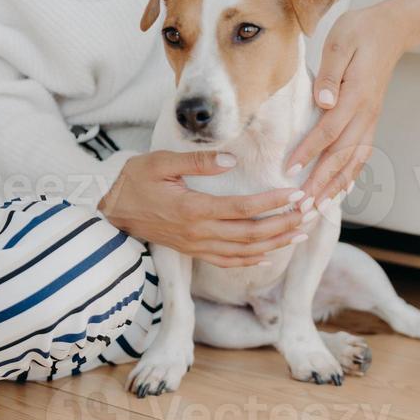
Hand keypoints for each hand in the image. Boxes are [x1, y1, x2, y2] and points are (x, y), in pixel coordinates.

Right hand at [97, 149, 312, 267]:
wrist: (110, 211)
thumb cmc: (133, 182)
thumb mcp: (160, 162)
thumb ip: (196, 162)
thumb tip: (229, 160)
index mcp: (193, 209)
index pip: (243, 209)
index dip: (272, 203)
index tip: (295, 194)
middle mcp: (198, 232)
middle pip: (251, 234)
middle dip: (284, 224)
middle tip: (308, 212)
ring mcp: (196, 245)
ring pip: (244, 251)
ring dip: (275, 243)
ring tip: (300, 232)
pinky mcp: (192, 250)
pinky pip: (227, 260)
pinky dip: (251, 259)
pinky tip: (268, 254)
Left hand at [284, 5, 410, 204]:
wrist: (391, 29)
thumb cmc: (361, 32)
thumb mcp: (340, 43)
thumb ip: (331, 74)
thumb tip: (323, 101)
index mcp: (355, 96)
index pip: (328, 131)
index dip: (308, 152)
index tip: (289, 170)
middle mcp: (366, 113)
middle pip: (341, 155)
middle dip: (321, 183)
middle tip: (301, 206)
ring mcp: (371, 118)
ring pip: (354, 160)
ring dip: (335, 186)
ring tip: (317, 207)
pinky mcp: (370, 119)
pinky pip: (362, 153)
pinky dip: (351, 174)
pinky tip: (339, 188)